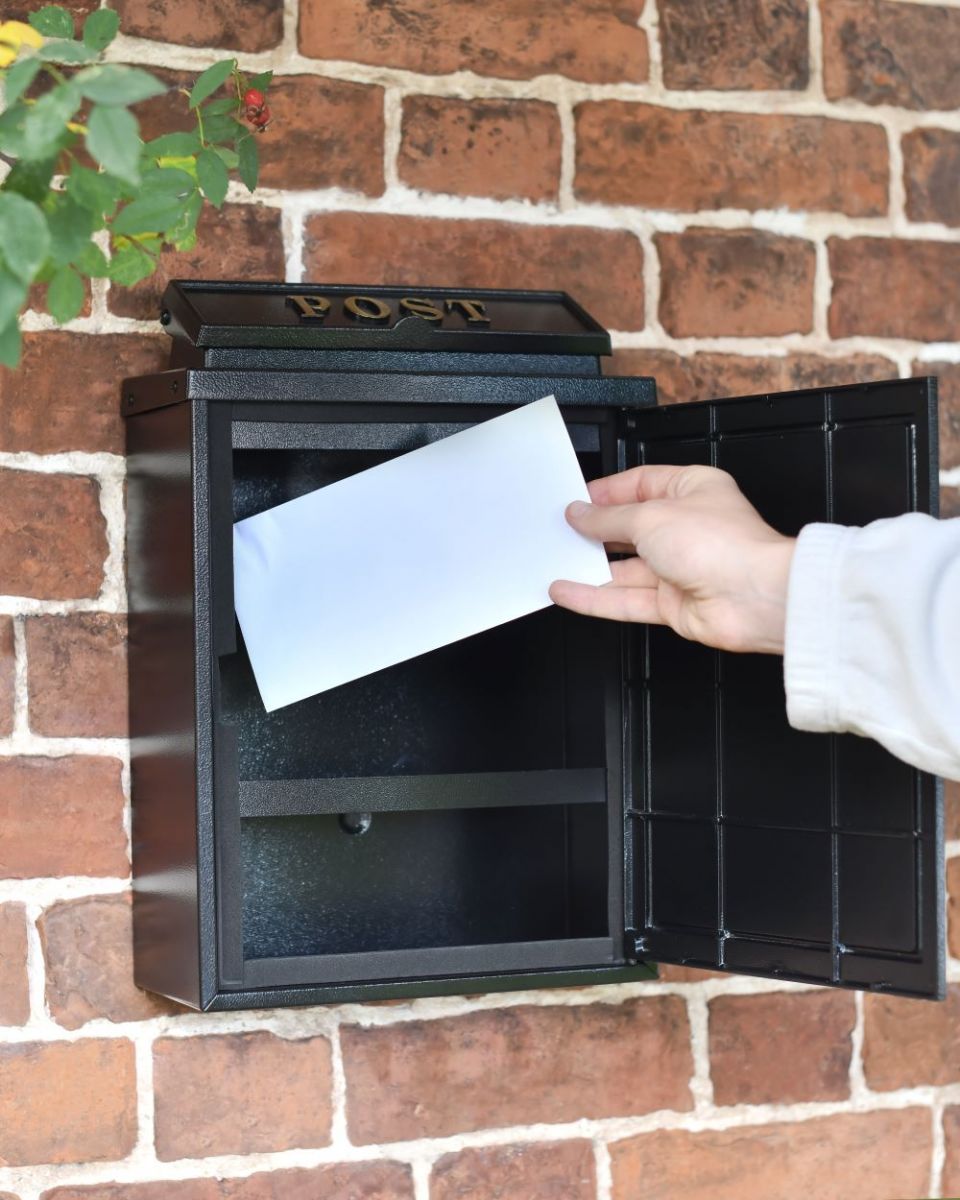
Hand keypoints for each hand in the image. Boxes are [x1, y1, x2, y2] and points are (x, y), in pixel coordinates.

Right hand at [549, 464, 795, 654]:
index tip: (576, 499)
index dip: (606, 492)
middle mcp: (688, 528)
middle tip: (561, 530)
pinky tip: (568, 591)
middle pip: (630, 527)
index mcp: (693, 489)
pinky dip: (595, 597)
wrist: (754, 597)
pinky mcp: (673, 604)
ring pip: (625, 569)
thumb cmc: (724, 545)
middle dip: (595, 530)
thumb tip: (582, 513)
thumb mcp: (650, 516)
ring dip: (590, 567)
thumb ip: (609, 518)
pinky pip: (625, 600)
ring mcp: (680, 568)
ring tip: (556, 561)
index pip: (641, 484)